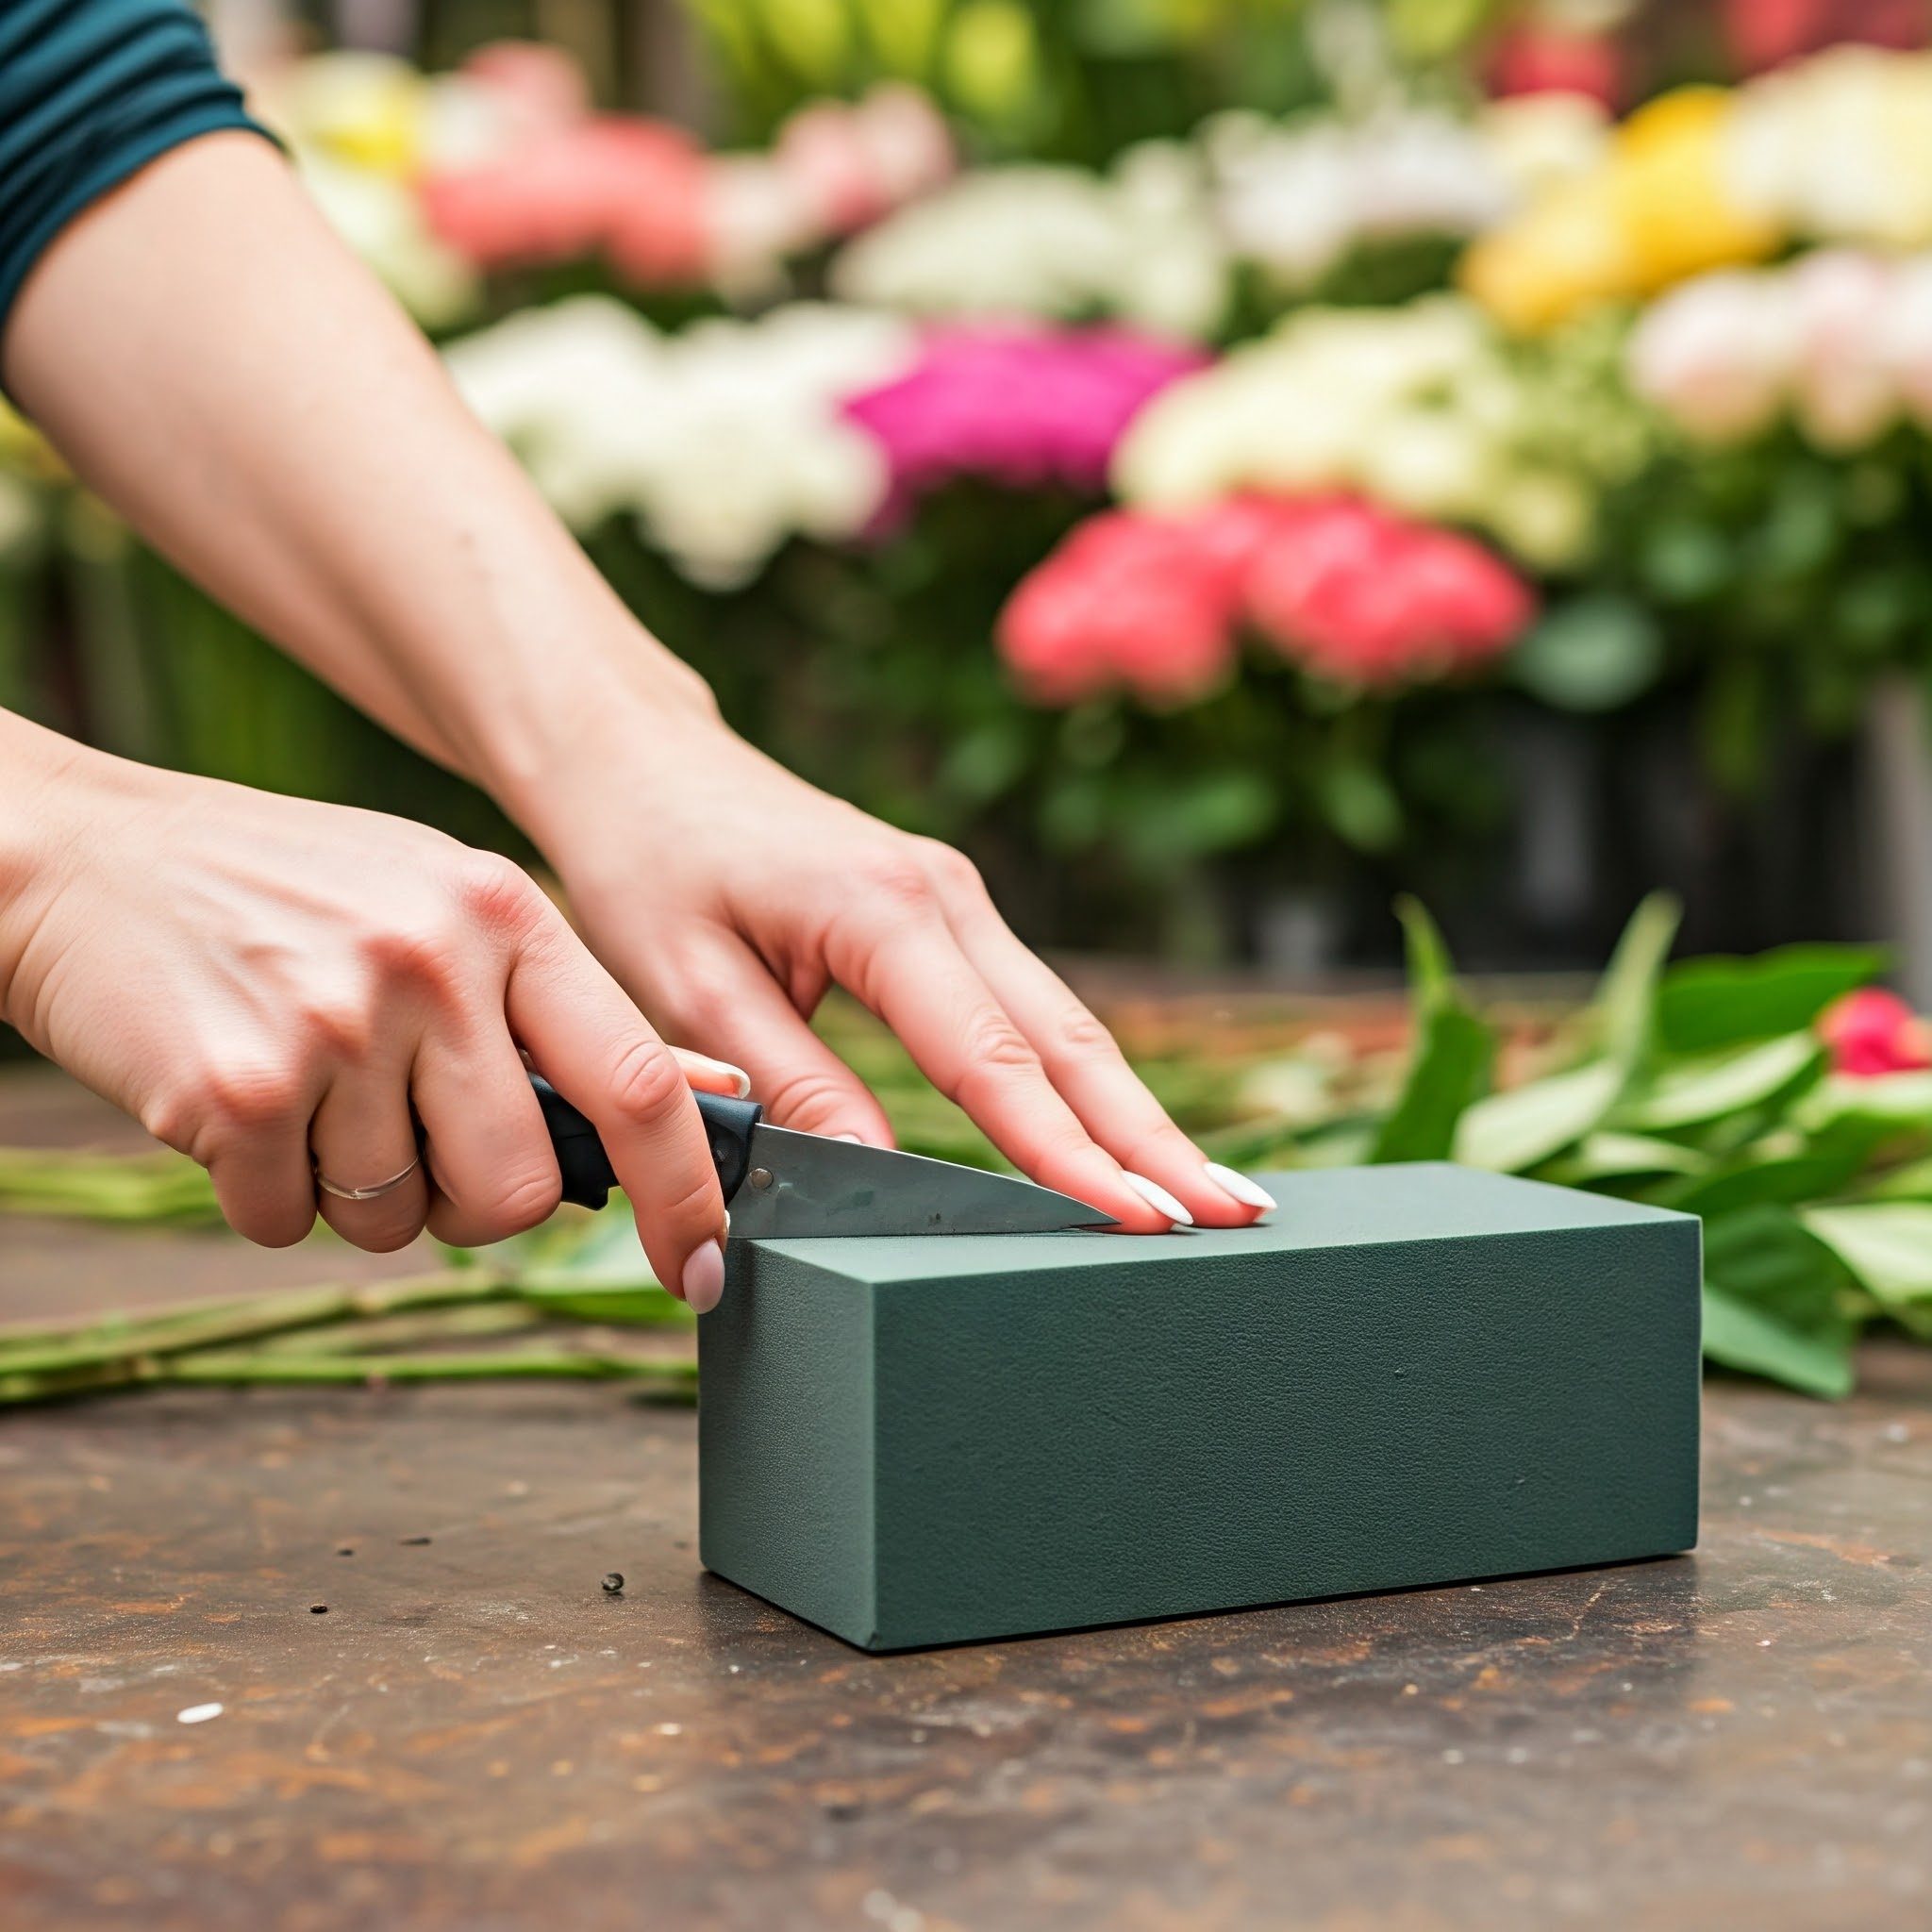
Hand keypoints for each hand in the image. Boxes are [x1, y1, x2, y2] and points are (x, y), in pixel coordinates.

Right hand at [0, 731, 741, 1306]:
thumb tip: (708, 1096)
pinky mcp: (239, 1088)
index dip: (684, 1193)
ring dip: (357, 1193)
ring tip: (310, 1090)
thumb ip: (564, 1010)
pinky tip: (239, 1101)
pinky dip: (264, 1194)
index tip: (701, 1266)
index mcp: (504, 914)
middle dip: (472, 1206)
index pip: (638, 1081)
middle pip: (519, 1193)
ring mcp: (335, 1023)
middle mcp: (433, 963)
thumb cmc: (289, 896)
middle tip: (412, 1144)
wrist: (83, 859)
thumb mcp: (446, 907)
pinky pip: (288, 1225)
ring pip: (399, 1221)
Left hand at [529, 718, 1277, 1234]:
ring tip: (1216, 1195)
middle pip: (1071, 1040)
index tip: (1139, 1222)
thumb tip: (869, 1179)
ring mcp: (959, 901)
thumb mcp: (687, 984)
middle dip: (1154, 1138)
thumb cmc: (649, 862)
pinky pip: (1034, 1010)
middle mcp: (946, 897)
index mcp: (884, 909)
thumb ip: (786, 1081)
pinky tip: (1126, 1136)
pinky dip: (1087, 1080)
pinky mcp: (950, 916)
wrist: (642, 760)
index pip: (994, 1061)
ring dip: (1138, 1114)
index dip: (1068, 1154)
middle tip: (1236, 1218)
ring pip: (1070, 1026)